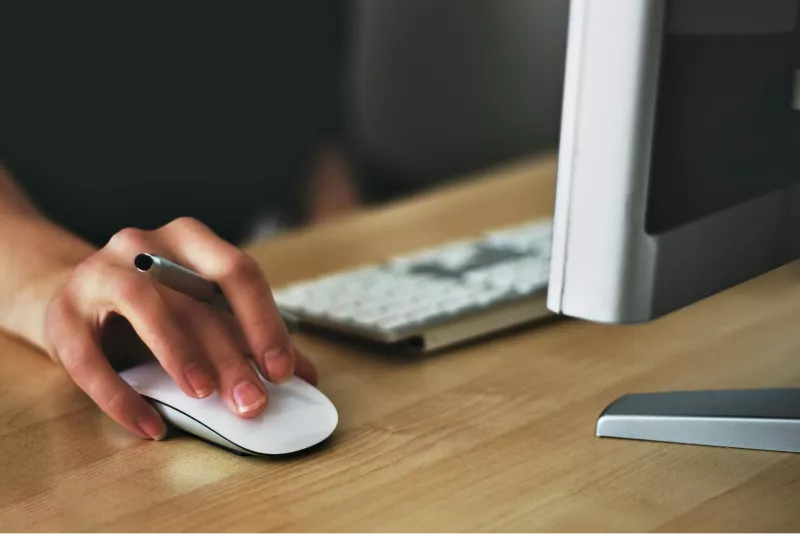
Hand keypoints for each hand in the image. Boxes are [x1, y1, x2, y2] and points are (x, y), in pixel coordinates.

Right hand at [44, 217, 316, 439]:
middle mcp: (143, 245)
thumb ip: (249, 338)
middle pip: (195, 297)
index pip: (237, 271)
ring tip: (204, 395)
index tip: (283, 370)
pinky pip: (89, 359)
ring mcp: (98, 274)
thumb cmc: (155, 307)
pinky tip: (151, 426)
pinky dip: (122, 396)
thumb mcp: (203, 312)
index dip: (263, 321)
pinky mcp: (62, 316)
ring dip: (178, 352)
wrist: (76, 299)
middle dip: (230, 354)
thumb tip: (305, 375)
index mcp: (189, 240)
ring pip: (143, 305)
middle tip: (252, 401)